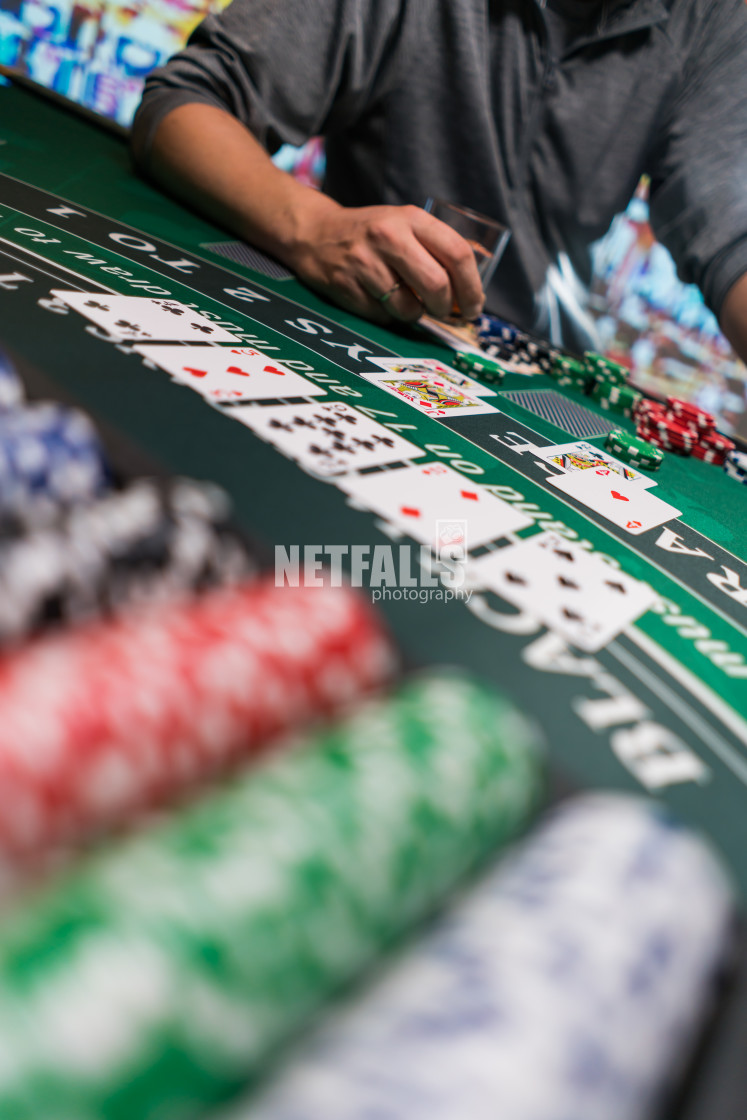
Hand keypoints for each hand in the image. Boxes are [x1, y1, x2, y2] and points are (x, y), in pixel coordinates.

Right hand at [286, 199, 485, 324]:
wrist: (316, 233)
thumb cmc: (372, 235)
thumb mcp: (405, 226)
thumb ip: (435, 250)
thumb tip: (469, 296)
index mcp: (411, 218)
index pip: (457, 254)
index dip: (472, 287)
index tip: (474, 306)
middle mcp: (388, 236)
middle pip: (437, 285)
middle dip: (447, 308)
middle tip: (445, 313)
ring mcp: (365, 262)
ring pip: (409, 308)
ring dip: (415, 314)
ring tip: (406, 301)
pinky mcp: (346, 286)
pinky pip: (383, 316)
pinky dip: (389, 316)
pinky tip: (380, 299)